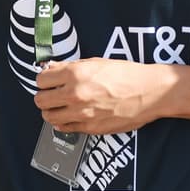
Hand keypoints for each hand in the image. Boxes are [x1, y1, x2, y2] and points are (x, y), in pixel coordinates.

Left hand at [34, 58, 176, 132]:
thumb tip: (50, 70)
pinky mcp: (90, 128)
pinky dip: (62, 122)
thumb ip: (69, 67)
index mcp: (75, 74)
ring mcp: (81, 113)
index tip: (48, 81)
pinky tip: (69, 116)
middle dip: (44, 95)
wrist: (149, 92)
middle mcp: (75, 94)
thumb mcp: (95, 63)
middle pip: (40, 99)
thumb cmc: (125, 74)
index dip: (44, 80)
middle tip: (51, 94)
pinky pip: (64, 128)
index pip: (40, 79)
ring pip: (48, 116)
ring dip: (51, 110)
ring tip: (59, 106)